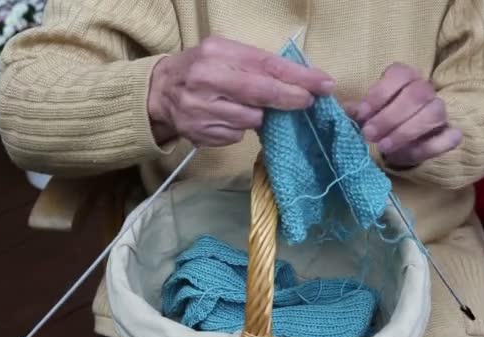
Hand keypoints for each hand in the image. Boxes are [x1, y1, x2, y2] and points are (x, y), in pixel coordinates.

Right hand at [147, 36, 334, 146]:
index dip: (299, 77)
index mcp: (217, 54)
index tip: (324, 83)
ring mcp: (201, 110)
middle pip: (262, 93)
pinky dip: (240, 128)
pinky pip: (237, 135)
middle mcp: (207, 80)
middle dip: (291, 98)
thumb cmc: (202, 69)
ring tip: (245, 106)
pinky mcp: (200, 133)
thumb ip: (257, 64)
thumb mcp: (225, 54)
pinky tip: (228, 118)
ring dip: (260, 116)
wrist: (159, 92)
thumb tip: (301, 82)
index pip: (266, 65)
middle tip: (309, 101)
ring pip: (252, 119)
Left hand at [345, 63, 462, 167]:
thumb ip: (358, 111)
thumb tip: (347, 111)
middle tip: (369, 134)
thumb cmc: (380, 118)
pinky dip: (429, 147)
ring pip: (433, 113)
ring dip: (406, 132)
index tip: (362, 114)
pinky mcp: (450, 133)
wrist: (401, 137)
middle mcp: (425, 89)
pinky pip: (449, 138)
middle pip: (416, 95)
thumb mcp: (366, 112)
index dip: (380, 94)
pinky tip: (406, 154)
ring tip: (384, 146)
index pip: (399, 74)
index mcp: (405, 76)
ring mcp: (440, 110)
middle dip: (389, 117)